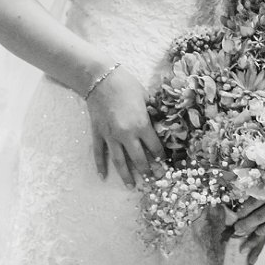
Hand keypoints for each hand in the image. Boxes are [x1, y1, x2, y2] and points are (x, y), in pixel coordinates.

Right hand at [83, 66, 164, 188]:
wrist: (100, 77)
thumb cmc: (126, 84)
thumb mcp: (146, 97)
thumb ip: (152, 114)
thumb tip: (162, 124)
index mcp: (141, 125)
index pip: (155, 148)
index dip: (162, 158)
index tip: (166, 165)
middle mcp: (126, 134)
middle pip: (139, 159)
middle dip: (148, 172)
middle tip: (154, 181)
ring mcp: (110, 135)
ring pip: (119, 161)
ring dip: (126, 175)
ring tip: (131, 187)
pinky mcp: (98, 133)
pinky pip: (99, 152)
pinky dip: (100, 165)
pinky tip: (103, 176)